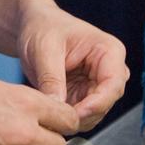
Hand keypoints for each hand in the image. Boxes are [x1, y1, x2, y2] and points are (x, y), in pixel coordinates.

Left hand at [18, 6, 128, 131]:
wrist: (31, 26)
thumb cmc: (42, 27)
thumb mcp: (44, 49)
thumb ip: (52, 78)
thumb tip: (57, 107)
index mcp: (109, 51)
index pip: (113, 84)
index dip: (98, 103)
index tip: (76, 114)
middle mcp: (109, 69)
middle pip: (106, 102)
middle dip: (83, 114)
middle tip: (59, 118)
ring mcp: (97, 84)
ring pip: (95, 113)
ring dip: (74, 117)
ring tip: (51, 113)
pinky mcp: (83, 94)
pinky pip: (81, 114)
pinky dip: (67, 117)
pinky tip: (51, 112)